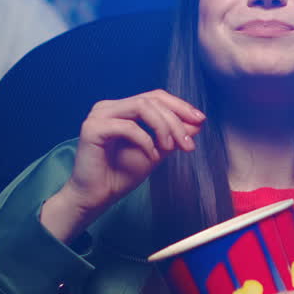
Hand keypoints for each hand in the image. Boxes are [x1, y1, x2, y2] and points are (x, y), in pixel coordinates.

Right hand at [41, 90, 203, 242]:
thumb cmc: (122, 174)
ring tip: (171, 147)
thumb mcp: (157, 151)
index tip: (201, 120)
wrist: (98, 196)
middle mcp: (109, 107)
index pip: (156, 96)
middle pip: (151, 100)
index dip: (180, 105)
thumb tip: (197, 123)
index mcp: (122, 109)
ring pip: (141, 107)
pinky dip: (145, 140)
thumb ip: (173, 136)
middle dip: (176, 120)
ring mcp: (99, 115)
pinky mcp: (92, 128)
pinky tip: (152, 156)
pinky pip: (127, 127)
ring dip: (163, 127)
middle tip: (189, 144)